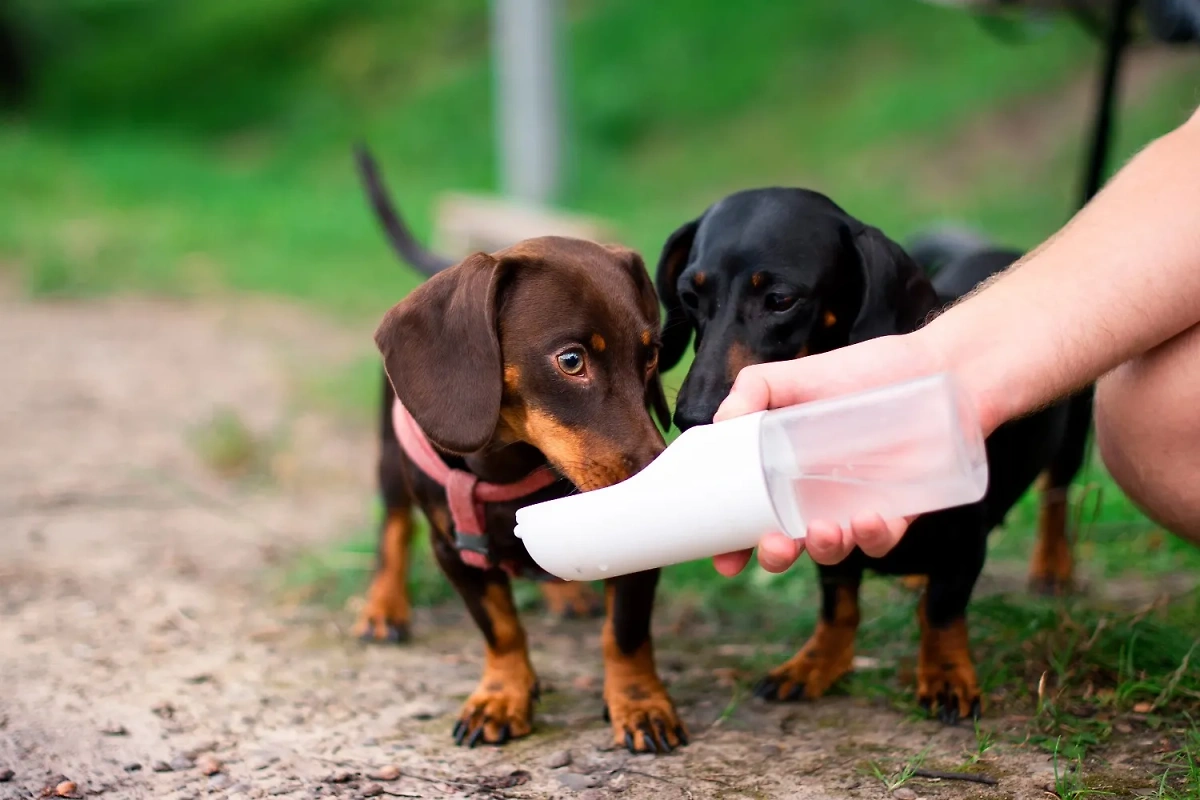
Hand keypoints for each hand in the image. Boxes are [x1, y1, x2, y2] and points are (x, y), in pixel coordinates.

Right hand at [712, 333, 942, 575]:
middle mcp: (816, 496)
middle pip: (788, 544)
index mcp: (784, 471)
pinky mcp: (899, 510)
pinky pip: (882, 539)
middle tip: (775, 547)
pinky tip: (865, 518)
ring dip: (824, 550)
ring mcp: (856, 506)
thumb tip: (721, 421)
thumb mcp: (798, 374)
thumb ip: (754, 389)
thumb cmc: (866, 371)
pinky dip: (872, 538)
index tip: (726, 561)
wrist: (939, 367)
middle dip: (776, 557)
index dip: (733, 545)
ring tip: (822, 531)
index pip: (750, 517)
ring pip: (833, 549)